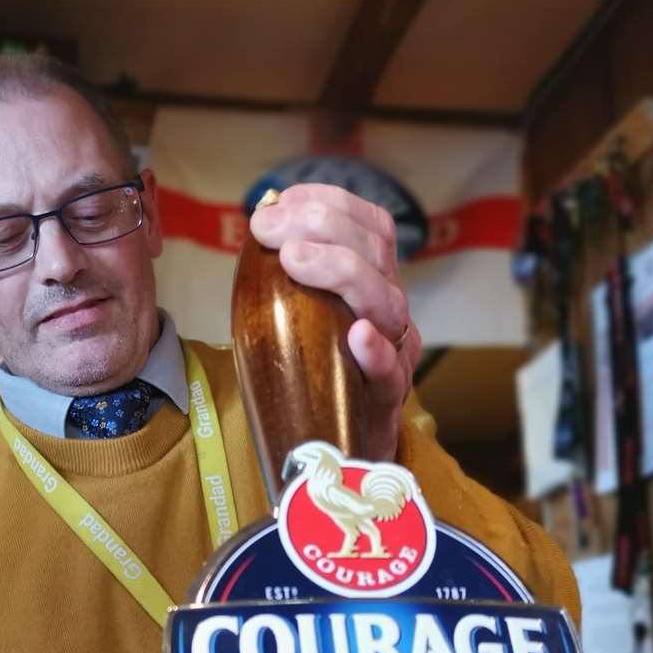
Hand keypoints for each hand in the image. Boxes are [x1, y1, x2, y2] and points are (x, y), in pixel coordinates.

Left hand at [248, 183, 419, 460]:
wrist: (340, 450)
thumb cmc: (314, 374)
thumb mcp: (302, 315)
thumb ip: (287, 276)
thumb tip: (257, 227)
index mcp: (373, 282)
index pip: (369, 225)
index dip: (330, 203)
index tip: (280, 202)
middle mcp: (389, 310)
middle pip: (376, 254)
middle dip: (322, 228)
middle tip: (269, 228)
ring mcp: (395, 354)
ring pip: (387, 304)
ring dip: (342, 272)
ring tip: (297, 259)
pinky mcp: (386, 401)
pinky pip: (391, 373)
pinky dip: (376, 351)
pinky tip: (357, 336)